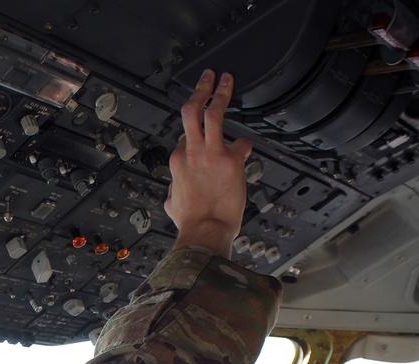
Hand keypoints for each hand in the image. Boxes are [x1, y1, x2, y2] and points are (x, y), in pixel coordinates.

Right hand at [164, 70, 252, 256]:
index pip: (186, 135)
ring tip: (226, 79)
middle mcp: (190, 152)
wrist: (205, 232)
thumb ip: (173, 192)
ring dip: (220, 92)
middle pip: (191, 110)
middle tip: (209, 76)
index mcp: (177, 161)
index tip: (206, 136)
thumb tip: (173, 193)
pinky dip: (244, 144)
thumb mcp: (172, 204)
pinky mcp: (230, 159)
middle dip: (201, 89)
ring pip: (212, 112)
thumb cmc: (191, 222)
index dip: (197, 134)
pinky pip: (240, 142)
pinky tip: (246, 147)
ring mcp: (209, 153)